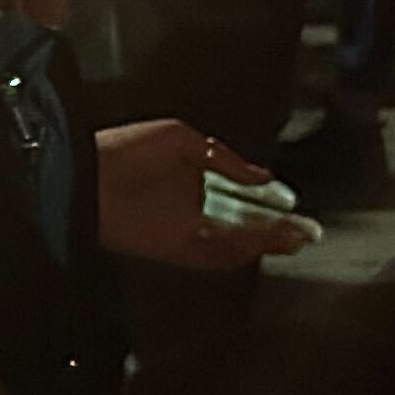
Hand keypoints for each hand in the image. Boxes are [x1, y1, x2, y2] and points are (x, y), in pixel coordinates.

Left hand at [95, 119, 308, 268]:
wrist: (87, 176)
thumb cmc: (126, 150)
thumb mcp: (180, 140)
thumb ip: (222, 158)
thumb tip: (261, 175)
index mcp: (192, 182)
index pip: (238, 198)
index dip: (269, 204)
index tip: (294, 205)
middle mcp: (192, 211)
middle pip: (243, 225)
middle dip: (276, 228)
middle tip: (308, 230)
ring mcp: (185, 232)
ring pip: (236, 242)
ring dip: (267, 240)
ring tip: (297, 237)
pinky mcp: (176, 248)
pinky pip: (217, 254)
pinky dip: (244, 249)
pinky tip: (268, 241)